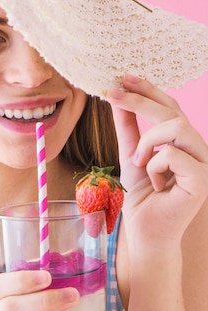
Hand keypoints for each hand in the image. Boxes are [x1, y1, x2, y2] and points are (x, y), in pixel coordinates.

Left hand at [106, 74, 207, 248]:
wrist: (145, 232)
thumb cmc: (142, 198)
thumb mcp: (130, 155)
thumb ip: (128, 128)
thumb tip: (117, 97)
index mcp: (184, 142)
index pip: (170, 107)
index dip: (148, 90)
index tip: (122, 78)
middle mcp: (198, 149)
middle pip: (174, 111)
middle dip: (140, 100)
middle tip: (113, 94)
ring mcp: (204, 164)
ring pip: (177, 127)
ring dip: (148, 141)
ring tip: (138, 161)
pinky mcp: (202, 181)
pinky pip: (174, 155)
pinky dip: (155, 166)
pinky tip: (156, 183)